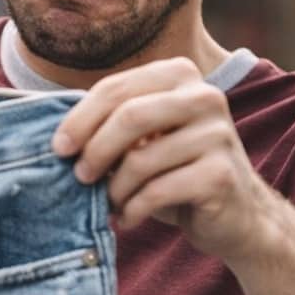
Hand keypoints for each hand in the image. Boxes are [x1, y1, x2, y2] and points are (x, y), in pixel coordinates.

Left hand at [51, 57, 279, 262]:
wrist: (235, 215)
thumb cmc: (175, 172)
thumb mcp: (143, 140)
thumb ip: (110, 125)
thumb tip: (60, 137)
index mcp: (180, 76)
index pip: (116, 89)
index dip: (80, 119)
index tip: (58, 148)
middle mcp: (205, 97)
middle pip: (129, 117)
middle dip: (94, 151)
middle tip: (79, 176)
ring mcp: (218, 134)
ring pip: (141, 160)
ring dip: (114, 189)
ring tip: (111, 202)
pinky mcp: (221, 175)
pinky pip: (157, 192)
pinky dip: (133, 210)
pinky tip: (129, 218)